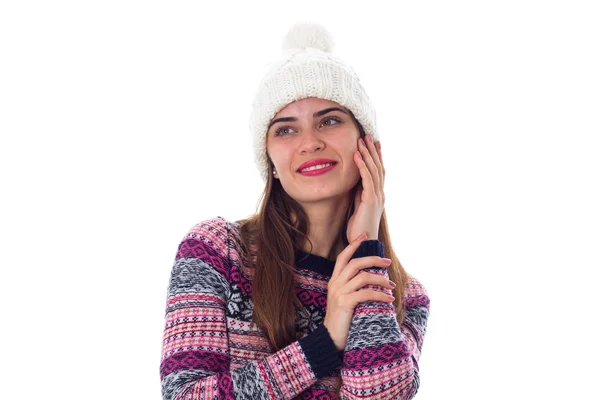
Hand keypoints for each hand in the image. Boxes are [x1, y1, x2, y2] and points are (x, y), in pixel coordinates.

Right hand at [323, 233, 394, 350]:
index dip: (354, 244)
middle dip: (373, 259)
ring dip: (381, 279)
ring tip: (392, 286)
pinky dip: (380, 294)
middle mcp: (335, 283)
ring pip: (363, 276)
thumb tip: (372, 279)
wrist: (330, 338)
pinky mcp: (345, 303)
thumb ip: (352, 288)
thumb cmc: (341, 320)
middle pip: (355, 263)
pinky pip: (366, 293)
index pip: (343, 257)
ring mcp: (339, 292)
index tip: (364, 234)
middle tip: (387, 262)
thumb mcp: (344, 299)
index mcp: (334, 280)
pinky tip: (389, 299)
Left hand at [346, 134, 384, 241]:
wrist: (363, 244)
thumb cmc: (359, 228)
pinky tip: (357, 155)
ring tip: (362, 140)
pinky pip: (367, 179)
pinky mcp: (370, 200)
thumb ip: (359, 194)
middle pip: (378, 166)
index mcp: (377, 195)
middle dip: (373, 150)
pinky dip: (362, 166)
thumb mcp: (358, 207)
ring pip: (373, 170)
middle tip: (369, 135)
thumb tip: (356, 183)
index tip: (373, 143)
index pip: (378, 171)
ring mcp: (376, 196)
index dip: (376, 156)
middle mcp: (380, 193)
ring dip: (367, 154)